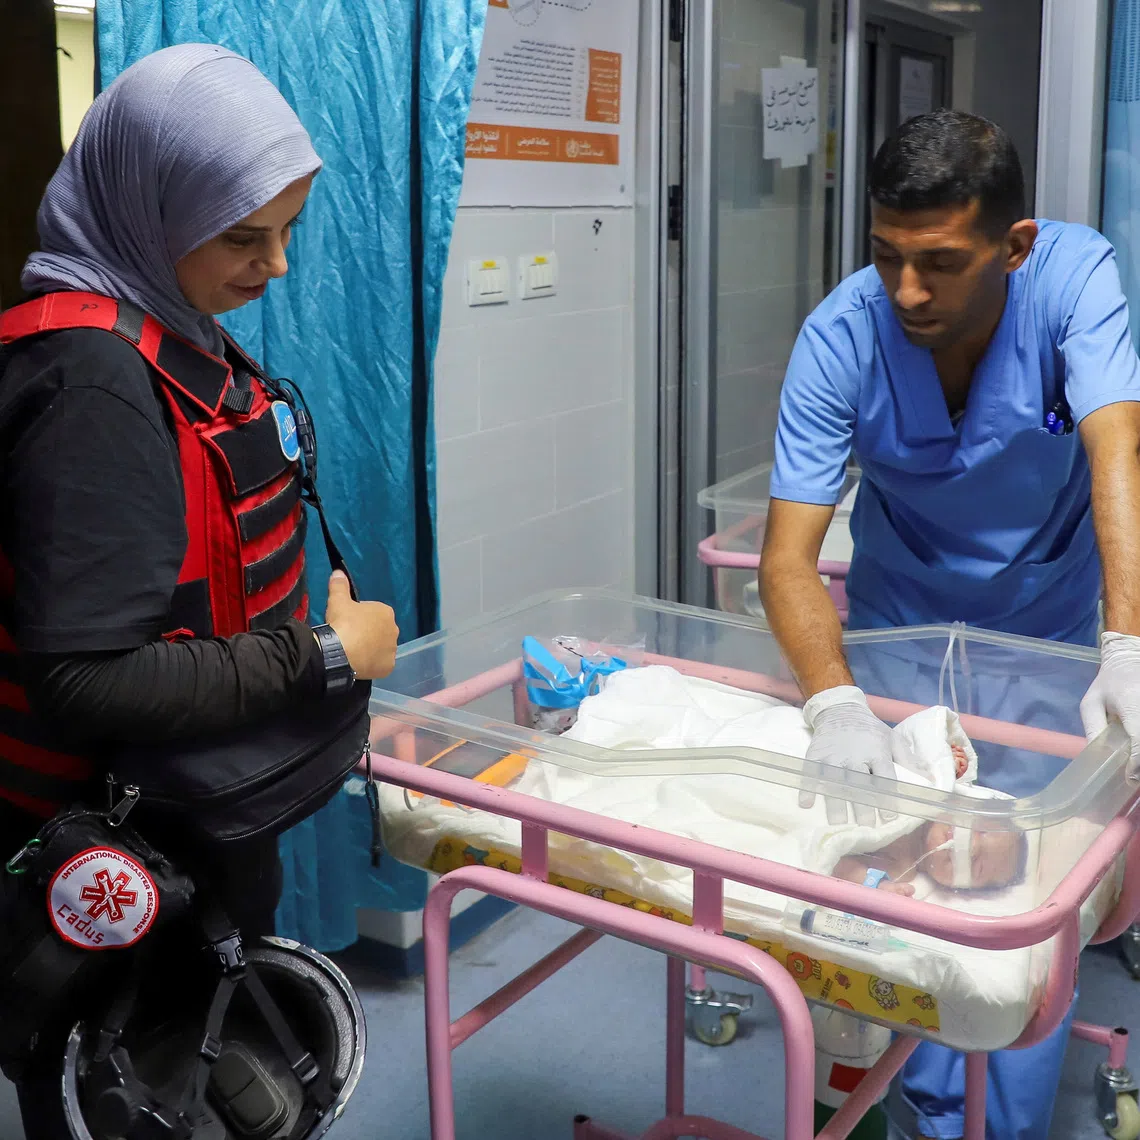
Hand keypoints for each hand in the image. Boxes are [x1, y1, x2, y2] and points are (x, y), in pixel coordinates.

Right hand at [324, 570, 398, 679]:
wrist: (340, 651)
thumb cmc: (343, 623)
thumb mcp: (338, 600)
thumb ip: (339, 585)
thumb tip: (338, 572)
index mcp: (386, 612)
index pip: (374, 613)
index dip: (360, 617)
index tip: (348, 622)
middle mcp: (394, 630)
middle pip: (379, 631)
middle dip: (367, 633)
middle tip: (349, 637)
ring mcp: (392, 650)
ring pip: (381, 648)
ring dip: (370, 649)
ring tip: (352, 652)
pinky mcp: (388, 667)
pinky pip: (380, 664)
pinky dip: (372, 664)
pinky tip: (359, 663)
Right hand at [800, 686, 895, 825]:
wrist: (840, 709)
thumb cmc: (870, 729)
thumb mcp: (893, 739)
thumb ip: (909, 761)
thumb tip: (932, 781)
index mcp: (877, 752)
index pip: (884, 777)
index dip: (886, 797)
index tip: (888, 817)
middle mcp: (855, 754)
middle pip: (859, 782)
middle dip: (862, 805)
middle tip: (865, 825)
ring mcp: (833, 755)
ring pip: (835, 781)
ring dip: (836, 802)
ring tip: (839, 822)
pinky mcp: (816, 754)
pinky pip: (810, 773)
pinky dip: (807, 788)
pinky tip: (806, 804)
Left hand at [1080, 632, 1139, 774]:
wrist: (1130, 660)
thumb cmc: (1108, 684)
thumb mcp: (1091, 703)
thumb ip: (1094, 729)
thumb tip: (1096, 757)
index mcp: (1131, 703)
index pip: (1139, 738)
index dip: (1137, 762)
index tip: (1131, 778)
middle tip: (1135, 779)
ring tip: (1134, 769)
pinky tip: (1136, 754)